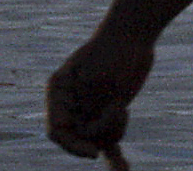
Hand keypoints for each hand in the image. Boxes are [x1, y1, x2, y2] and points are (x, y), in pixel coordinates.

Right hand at [47, 27, 155, 163]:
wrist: (135, 34)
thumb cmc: (114, 49)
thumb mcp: (100, 78)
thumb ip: (94, 109)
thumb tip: (95, 138)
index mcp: (58, 93)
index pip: (56, 131)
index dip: (72, 146)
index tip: (93, 153)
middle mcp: (70, 105)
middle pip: (80, 138)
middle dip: (100, 131)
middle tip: (117, 110)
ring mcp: (90, 110)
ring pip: (99, 140)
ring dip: (115, 129)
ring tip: (121, 104)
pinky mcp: (110, 114)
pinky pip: (109, 142)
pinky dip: (115, 158)